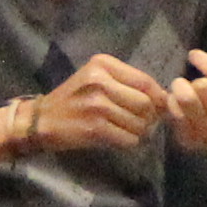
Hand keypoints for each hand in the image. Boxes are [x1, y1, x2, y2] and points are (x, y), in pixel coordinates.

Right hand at [27, 53, 171, 154]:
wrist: (40, 120)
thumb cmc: (73, 99)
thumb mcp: (96, 79)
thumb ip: (128, 82)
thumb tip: (166, 97)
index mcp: (102, 64)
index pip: (145, 81)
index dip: (158, 97)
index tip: (156, 107)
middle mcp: (100, 81)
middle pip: (146, 103)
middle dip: (149, 117)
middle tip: (141, 122)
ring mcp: (96, 105)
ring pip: (140, 123)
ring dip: (139, 131)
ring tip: (126, 129)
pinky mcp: (94, 127)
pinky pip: (129, 138)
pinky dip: (129, 142)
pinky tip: (118, 138)